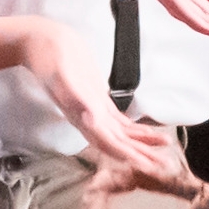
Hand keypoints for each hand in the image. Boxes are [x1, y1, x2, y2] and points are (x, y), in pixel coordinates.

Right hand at [17, 20, 196, 198]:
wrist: (43, 42)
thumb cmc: (50, 56)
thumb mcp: (61, 76)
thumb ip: (75, 98)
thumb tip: (91, 120)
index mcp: (82, 115)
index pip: (109, 142)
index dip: (128, 155)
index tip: (147, 166)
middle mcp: (89, 118)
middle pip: (119, 144)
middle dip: (142, 155)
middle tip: (166, 166)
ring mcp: (95, 110)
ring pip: (122, 134)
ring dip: (142, 144)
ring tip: (164, 150)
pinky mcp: (99, 100)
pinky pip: (119, 121)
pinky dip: (135, 129)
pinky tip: (148, 134)